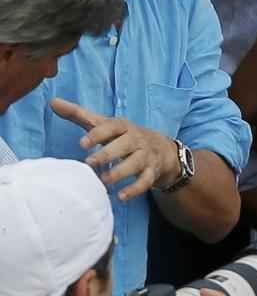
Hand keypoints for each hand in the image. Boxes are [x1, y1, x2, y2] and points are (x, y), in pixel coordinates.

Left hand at [52, 98, 179, 200]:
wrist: (162, 148)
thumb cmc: (123, 136)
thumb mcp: (105, 124)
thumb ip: (79, 114)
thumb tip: (53, 102)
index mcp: (124, 126)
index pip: (113, 126)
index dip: (99, 134)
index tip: (82, 143)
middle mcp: (136, 139)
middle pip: (125, 144)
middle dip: (108, 154)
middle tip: (89, 163)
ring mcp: (145, 156)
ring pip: (135, 163)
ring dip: (120, 172)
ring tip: (103, 181)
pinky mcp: (151, 172)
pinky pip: (145, 181)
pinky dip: (135, 189)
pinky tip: (121, 197)